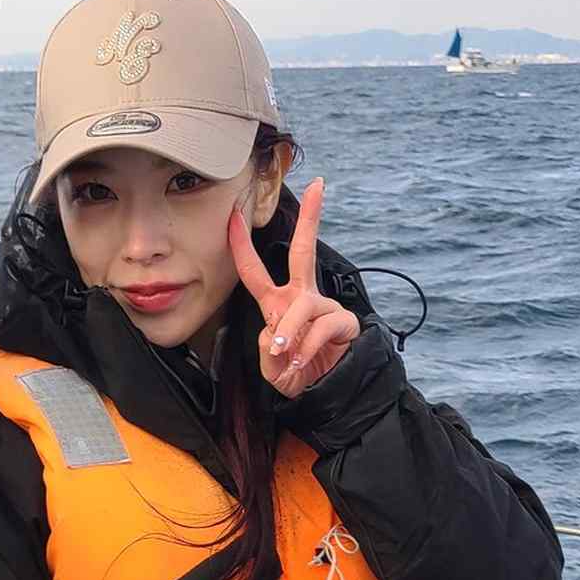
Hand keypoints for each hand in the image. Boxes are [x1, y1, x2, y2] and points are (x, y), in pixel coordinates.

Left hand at [229, 178, 360, 398]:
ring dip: (289, 333)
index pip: (254, 271)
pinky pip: (321, 328)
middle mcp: (301, 297)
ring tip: (286, 356)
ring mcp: (324, 307)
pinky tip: (302, 363)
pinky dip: (307, 348)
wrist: (325, 393)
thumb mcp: (271, 366)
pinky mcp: (343, 321)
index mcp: (277, 302)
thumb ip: (267, 351)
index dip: (242, 245)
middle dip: (311, 219)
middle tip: (318, 186)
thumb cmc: (295, 373)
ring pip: (302, 307)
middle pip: (304, 251)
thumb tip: (276, 333)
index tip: (235, 214)